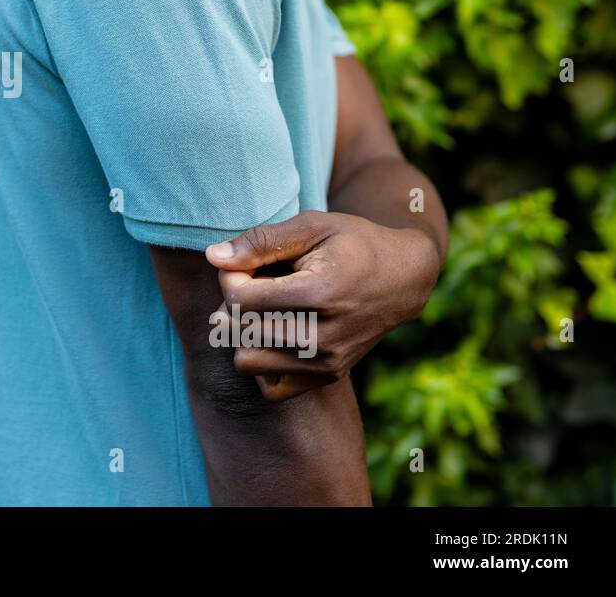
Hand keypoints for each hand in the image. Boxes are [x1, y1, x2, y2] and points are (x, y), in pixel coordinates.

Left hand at [204, 210, 440, 401]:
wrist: (403, 278)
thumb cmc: (353, 244)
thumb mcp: (311, 226)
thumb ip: (261, 241)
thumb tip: (213, 256)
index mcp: (320, 295)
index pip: (240, 300)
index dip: (229, 277)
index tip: (244, 264)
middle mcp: (323, 337)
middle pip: (239, 331)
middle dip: (232, 304)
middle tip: (253, 283)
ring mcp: (326, 363)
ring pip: (247, 361)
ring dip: (242, 334)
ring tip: (261, 310)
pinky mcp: (327, 377)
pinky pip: (270, 389)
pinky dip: (261, 364)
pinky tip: (270, 335)